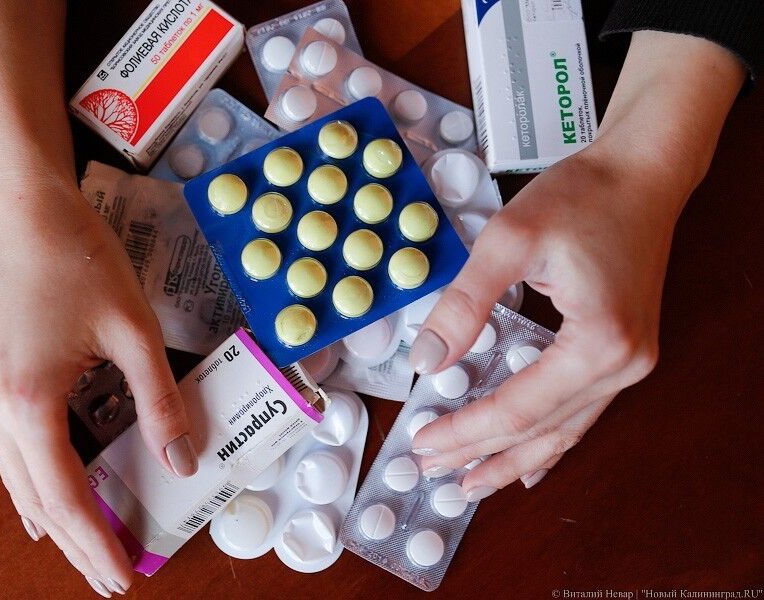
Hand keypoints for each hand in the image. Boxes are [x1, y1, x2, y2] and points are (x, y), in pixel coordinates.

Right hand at [0, 176, 194, 593]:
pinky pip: (11, 449)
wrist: (24, 210)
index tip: (122, 576)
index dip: (96, 542)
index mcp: (29, 401)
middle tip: (110, 576)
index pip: (66, 497)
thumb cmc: (79, 260)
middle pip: (35, 499)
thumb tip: (182, 459)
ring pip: (17, 478)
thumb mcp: (134, 332)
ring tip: (90, 543)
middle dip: (75, 542)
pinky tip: (54, 491)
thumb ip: (160, 401)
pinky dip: (38, 480)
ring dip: (55, 514)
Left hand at [407, 29, 744, 501]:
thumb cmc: (583, 196)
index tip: (421, 442)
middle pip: (541, 428)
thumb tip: (428, 361)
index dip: (465, 431)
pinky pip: (581, 412)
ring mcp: (630, 363)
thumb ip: (464, 304)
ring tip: (471, 483)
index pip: (518, 408)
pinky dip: (548, 438)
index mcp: (599, 342)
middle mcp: (623, 364)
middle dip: (481, 453)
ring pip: (563, 430)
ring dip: (514, 458)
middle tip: (431, 471)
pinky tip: (530, 463)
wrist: (642, 173)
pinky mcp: (624, 352)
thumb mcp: (509, 240)